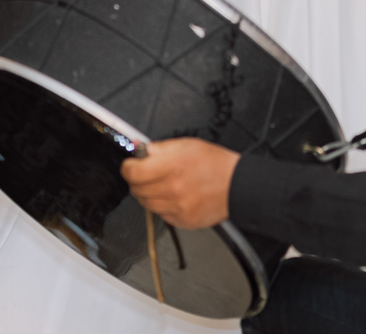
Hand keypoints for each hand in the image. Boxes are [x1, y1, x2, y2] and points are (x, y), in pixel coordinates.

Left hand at [120, 139, 237, 229]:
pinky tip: (174, 196)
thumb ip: (160, 148)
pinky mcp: (181, 221)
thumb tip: (138, 148)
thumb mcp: (188, 145)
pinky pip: (160, 214)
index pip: (134, 173)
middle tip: (148, 173)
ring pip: (146, 203)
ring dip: (149, 193)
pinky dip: (162, 205)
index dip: (128, 167)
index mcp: (173, 166)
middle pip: (137, 189)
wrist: (237, 186)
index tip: (131, 165)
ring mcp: (177, 208)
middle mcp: (173, 189)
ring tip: (164, 184)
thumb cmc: (215, 163)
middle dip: (138, 180)